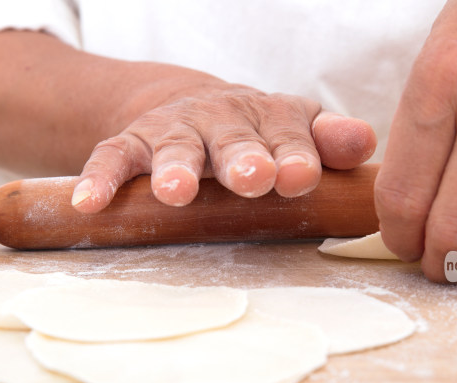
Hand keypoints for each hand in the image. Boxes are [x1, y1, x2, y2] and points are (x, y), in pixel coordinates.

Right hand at [71, 85, 375, 211]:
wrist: (189, 105)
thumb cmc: (254, 132)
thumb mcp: (294, 130)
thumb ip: (327, 140)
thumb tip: (366, 143)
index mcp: (272, 118)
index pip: (291, 133)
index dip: (296, 155)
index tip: (300, 178)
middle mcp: (224, 119)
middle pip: (234, 138)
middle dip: (242, 159)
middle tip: (251, 179)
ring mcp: (176, 129)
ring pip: (175, 145)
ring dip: (176, 167)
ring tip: (175, 192)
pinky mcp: (132, 141)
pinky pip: (114, 156)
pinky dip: (102, 179)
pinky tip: (90, 203)